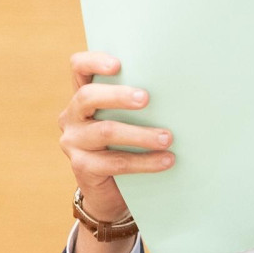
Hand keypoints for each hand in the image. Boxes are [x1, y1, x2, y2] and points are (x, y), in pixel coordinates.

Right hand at [58, 52, 173, 252]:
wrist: (111, 190)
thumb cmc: (126, 144)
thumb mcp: (128, 119)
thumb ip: (138, 104)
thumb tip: (180, 92)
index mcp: (84, 96)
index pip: (78, 67)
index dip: (94, 61)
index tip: (118, 64)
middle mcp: (73, 115)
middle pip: (88, 96)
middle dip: (119, 96)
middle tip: (146, 99)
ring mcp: (73, 142)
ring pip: (105, 132)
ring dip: (141, 134)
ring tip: (168, 138)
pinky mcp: (82, 166)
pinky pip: (115, 162)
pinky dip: (144, 161)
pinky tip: (166, 160)